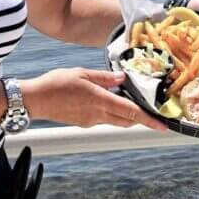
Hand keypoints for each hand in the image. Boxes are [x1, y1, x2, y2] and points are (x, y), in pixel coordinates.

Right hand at [20, 68, 166, 130]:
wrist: (35, 100)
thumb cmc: (56, 84)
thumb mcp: (82, 73)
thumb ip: (104, 77)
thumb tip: (122, 78)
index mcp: (100, 101)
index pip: (131, 112)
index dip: (149, 120)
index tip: (163, 125)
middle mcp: (97, 115)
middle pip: (126, 120)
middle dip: (140, 118)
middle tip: (150, 112)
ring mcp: (90, 121)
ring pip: (115, 120)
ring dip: (124, 114)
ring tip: (126, 100)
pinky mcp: (83, 123)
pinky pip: (103, 119)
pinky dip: (110, 112)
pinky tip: (105, 100)